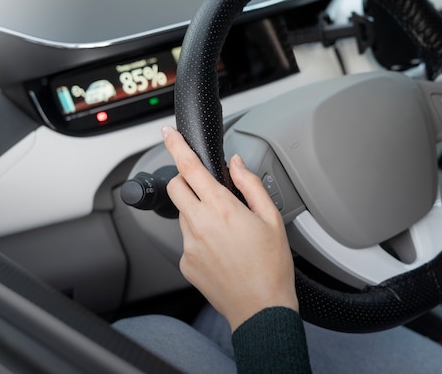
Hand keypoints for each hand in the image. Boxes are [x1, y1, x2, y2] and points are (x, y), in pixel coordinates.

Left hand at [161, 126, 297, 330]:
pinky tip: (222, 251)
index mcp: (222, 209)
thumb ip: (251, 185)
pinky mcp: (186, 263)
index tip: (168, 133)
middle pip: (176, 187)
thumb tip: (236, 165)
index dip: (176, 146)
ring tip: (227, 233)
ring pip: (183, 214)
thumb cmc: (271, 267)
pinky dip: (200, 238)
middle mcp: (199, 225)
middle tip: (207, 188)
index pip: (190, 168)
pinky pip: (186, 240)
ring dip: (197, 212)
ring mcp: (189, 245)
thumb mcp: (272, 219)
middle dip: (186, 180)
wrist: (261, 309)